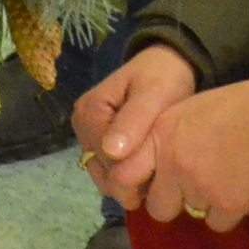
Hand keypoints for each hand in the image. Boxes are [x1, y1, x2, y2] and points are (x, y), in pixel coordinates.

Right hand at [74, 44, 203, 209]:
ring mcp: (88, 136)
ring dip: (132, 181)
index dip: (134, 172)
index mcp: (90, 111)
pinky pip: (110, 173)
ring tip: (157, 167)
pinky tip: (148, 168)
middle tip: (163, 168)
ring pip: (106, 177)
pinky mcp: (98, 144)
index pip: (107, 161)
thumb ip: (133, 122)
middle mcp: (81, 124)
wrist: (166, 67)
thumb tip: (111, 152)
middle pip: (103, 172)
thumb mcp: (153, 95)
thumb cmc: (162, 79)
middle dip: (133, 180)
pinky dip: (129, 178)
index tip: (161, 167)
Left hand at [139, 79, 248, 232]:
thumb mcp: (185, 111)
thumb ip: (163, 139)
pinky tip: (240, 190)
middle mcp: (172, 164)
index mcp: (159, 136)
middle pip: (157, 207)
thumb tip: (153, 166)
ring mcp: (198, 188)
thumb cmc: (235, 106)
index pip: (124, 176)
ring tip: (224, 179)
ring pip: (191, 213)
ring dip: (204, 203)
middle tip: (191, 188)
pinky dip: (228, 212)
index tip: (149, 186)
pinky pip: (217, 224)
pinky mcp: (227, 206)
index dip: (136, 186)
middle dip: (172, 202)